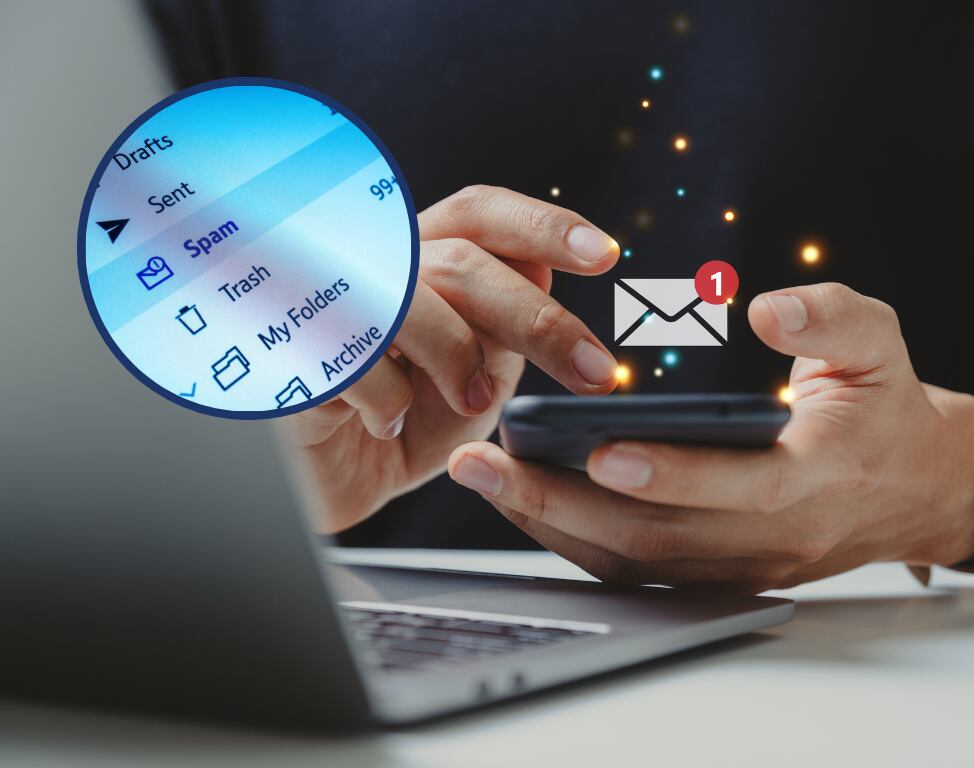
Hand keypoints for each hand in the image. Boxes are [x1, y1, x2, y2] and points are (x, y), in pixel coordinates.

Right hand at [280, 185, 619, 532]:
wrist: (332, 480)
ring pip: (413, 301)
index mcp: (419, 256)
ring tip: (472, 401)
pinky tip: (387, 426)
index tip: (605, 255)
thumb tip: (543, 266)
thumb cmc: (406, 418)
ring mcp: (325, 304)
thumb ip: (503, 323)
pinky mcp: (293, 356)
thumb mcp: (472, 371)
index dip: (543, 225)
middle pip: (464, 262)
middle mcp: (372, 265)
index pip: (480, 213)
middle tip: (594, 372)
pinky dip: (390, 406)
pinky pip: (358, 366)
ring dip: (460, 359)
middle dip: (540, 321)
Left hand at [449, 283, 973, 591]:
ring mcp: (737, 566)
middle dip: (561, 503)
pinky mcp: (713, 573)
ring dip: (550, 523)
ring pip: (633, 562)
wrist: (911, 489)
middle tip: (483, 464)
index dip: (672, 473)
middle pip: (657, 537)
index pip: (740, 488)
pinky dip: (572, 540)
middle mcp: (771, 539)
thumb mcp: (878, 345)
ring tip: (483, 477)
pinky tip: (522, 501)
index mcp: (816, 479)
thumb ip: (829, 320)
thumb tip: (768, 309)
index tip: (599, 449)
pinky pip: (633, 569)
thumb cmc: (884, 408)